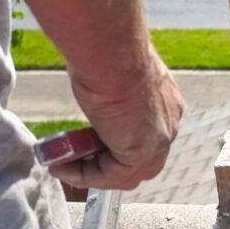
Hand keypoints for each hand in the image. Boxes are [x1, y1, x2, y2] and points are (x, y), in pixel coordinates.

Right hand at [54, 47, 184, 190]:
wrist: (114, 53)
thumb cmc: (108, 52)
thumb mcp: (111, 73)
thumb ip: (109, 87)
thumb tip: (91, 84)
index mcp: (165, 101)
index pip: (145, 132)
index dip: (116, 142)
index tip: (88, 141)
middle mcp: (167, 123)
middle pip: (140, 158)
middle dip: (106, 162)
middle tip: (74, 158)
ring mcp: (158, 141)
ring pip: (128, 172)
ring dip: (92, 172)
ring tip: (63, 165)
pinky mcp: (142, 154)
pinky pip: (113, 176)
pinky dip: (86, 176)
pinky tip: (62, 168)